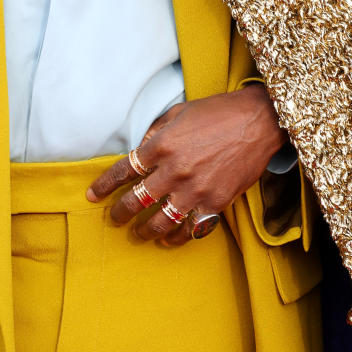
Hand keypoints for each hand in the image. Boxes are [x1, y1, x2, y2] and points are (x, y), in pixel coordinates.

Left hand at [86, 85, 288, 247]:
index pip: (123, 170)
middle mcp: (173, 170)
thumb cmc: (218, 112)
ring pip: (159, 221)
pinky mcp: (215, 203)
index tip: (93, 195)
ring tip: (139, 233)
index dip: (104, 185)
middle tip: (115, 219)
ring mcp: (194, 190)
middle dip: (120, 213)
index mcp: (161, 145)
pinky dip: (176, 237)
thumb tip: (141, 148)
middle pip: (135, 200)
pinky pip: (189, 228)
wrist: (258, 122)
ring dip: (144, 230)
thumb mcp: (179, 112)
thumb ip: (156, 132)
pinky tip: (168, 239)